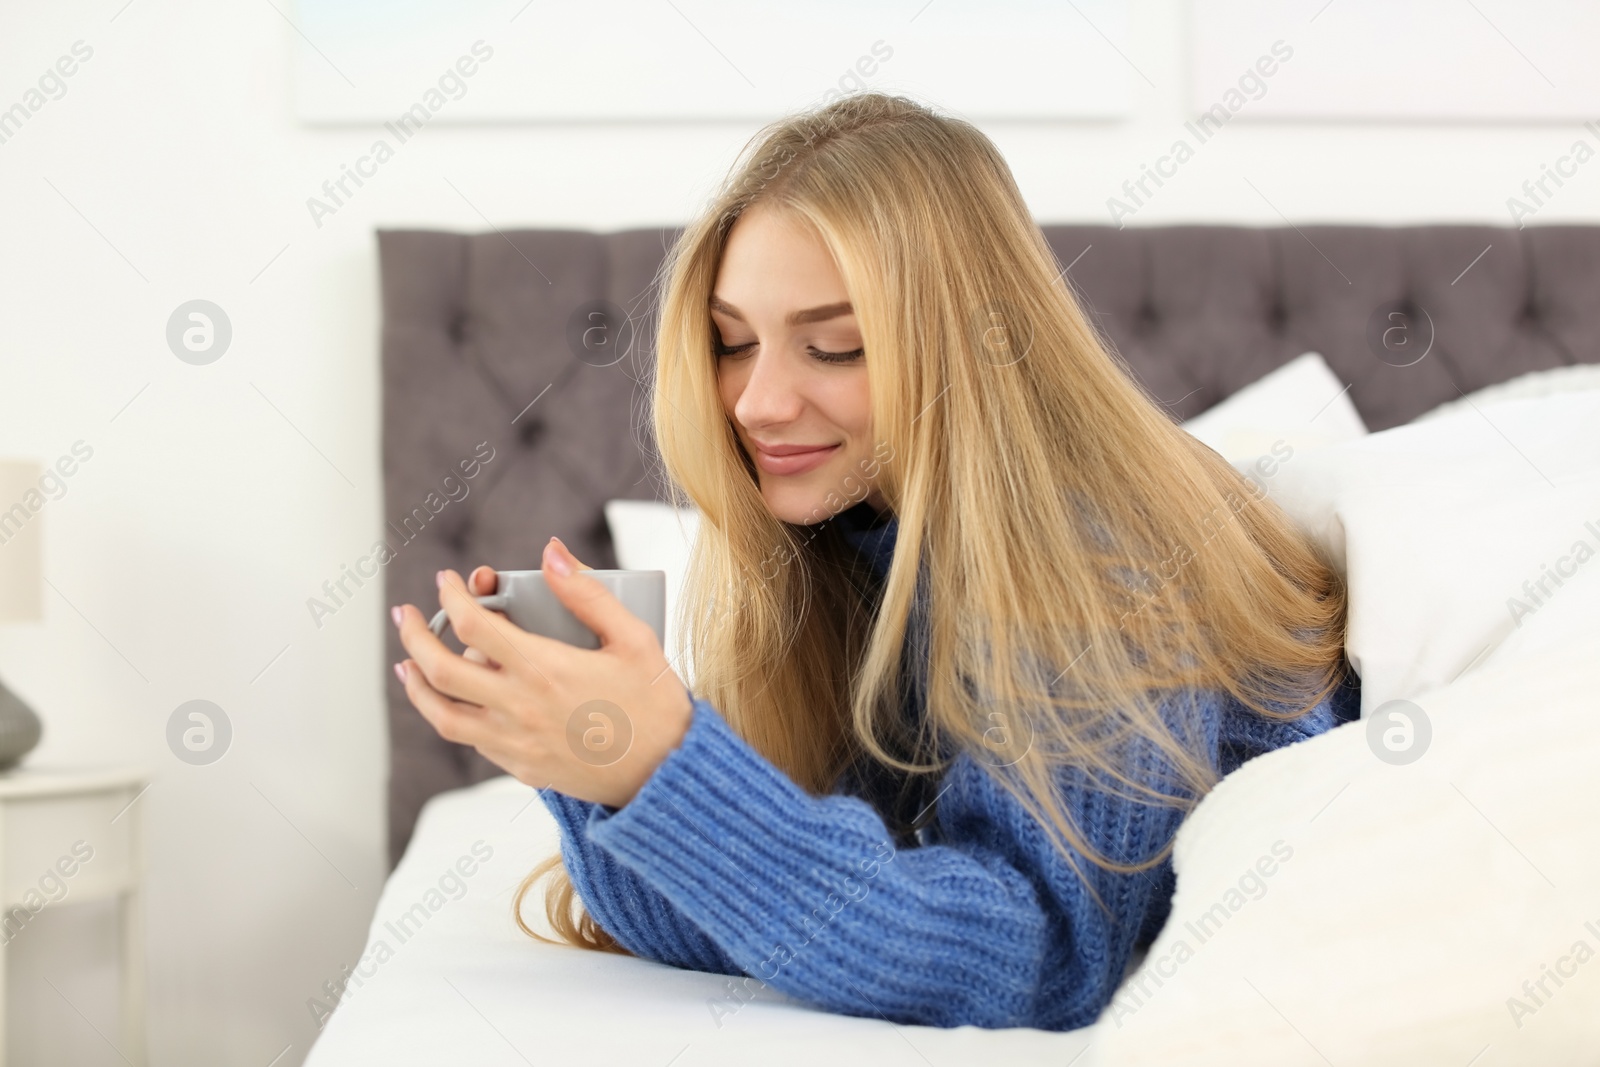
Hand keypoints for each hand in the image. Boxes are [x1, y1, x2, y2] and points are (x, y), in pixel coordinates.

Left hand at [392, 536, 693, 807]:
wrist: (667, 775)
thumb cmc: (655, 704)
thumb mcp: (633, 638)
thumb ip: (587, 593)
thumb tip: (550, 552)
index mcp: (545, 669)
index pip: (473, 624)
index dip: (452, 596)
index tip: (449, 580)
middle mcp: (520, 708)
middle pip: (440, 670)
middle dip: (415, 636)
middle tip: (407, 614)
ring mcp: (515, 744)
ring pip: (442, 714)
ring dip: (417, 685)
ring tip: (408, 664)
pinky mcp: (521, 769)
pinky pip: (472, 740)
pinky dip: (452, 715)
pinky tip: (455, 701)